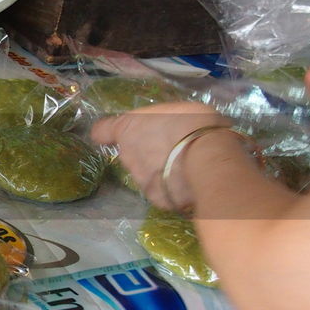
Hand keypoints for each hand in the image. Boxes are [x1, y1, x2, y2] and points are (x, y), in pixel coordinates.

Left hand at [91, 103, 231, 211]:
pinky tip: (190, 181)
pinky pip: (164, 191)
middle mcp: (127, 156)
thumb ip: (160, 122)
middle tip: (171, 148)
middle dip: (146, 152)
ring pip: (146, 174)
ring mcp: (140, 180)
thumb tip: (166, 128)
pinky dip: (173, 188)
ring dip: (160, 170)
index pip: (101, 131)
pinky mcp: (157, 199)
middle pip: (130, 154)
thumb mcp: (174, 110)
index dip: (108, 133)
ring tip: (185, 165)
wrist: (208, 159)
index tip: (115, 134)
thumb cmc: (193, 123)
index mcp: (127, 129)